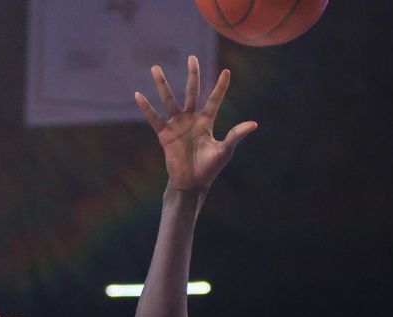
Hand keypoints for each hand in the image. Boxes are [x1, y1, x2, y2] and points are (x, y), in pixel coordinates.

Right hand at [135, 55, 256, 192]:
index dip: (221, 86)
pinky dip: (146, 108)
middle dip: (193, 75)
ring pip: (169, 100)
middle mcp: (191, 119)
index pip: (214, 99)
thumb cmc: (209, 168)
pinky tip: (138, 95)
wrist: (192, 183)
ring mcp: (177, 125)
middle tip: (192, 57)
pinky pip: (154, 118)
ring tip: (156, 68)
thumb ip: (236, 135)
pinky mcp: (164, 134)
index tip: (227, 71)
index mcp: (206, 121)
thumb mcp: (225, 150)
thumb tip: (254, 124)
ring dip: (162, 84)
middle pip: (192, 92)